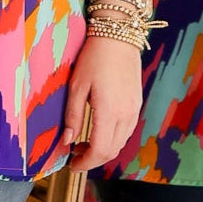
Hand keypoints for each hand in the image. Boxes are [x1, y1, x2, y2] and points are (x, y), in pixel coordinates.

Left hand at [63, 36, 142, 171]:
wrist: (118, 37)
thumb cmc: (93, 58)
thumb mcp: (76, 86)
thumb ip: (72, 116)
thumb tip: (66, 142)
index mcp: (109, 112)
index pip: (100, 151)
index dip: (86, 163)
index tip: (72, 164)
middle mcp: (126, 114)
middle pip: (112, 151)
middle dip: (93, 159)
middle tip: (74, 156)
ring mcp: (134, 110)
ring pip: (120, 142)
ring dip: (103, 150)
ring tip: (83, 144)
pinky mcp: (136, 104)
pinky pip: (126, 130)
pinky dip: (112, 138)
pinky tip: (98, 131)